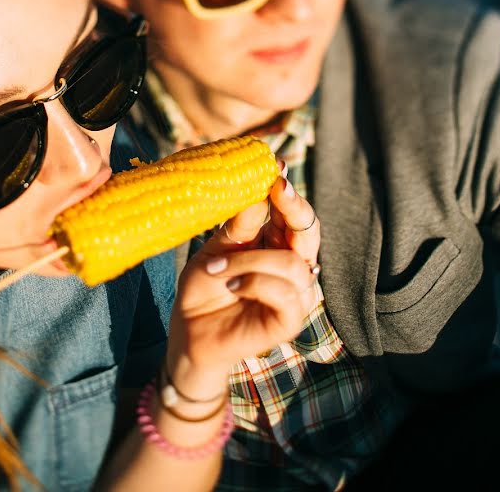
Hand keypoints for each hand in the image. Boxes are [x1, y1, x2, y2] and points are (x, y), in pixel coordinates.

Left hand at [168, 193, 317, 396]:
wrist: (189, 331)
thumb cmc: (205, 286)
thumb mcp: (216, 248)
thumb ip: (239, 226)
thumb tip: (258, 190)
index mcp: (278, 244)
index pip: (295, 215)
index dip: (289, 193)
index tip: (276, 169)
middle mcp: (293, 266)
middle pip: (310, 232)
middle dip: (294, 208)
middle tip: (276, 188)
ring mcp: (295, 295)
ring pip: (291, 264)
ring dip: (250, 261)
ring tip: (216, 268)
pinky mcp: (291, 320)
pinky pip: (285, 294)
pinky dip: (254, 283)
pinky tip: (230, 285)